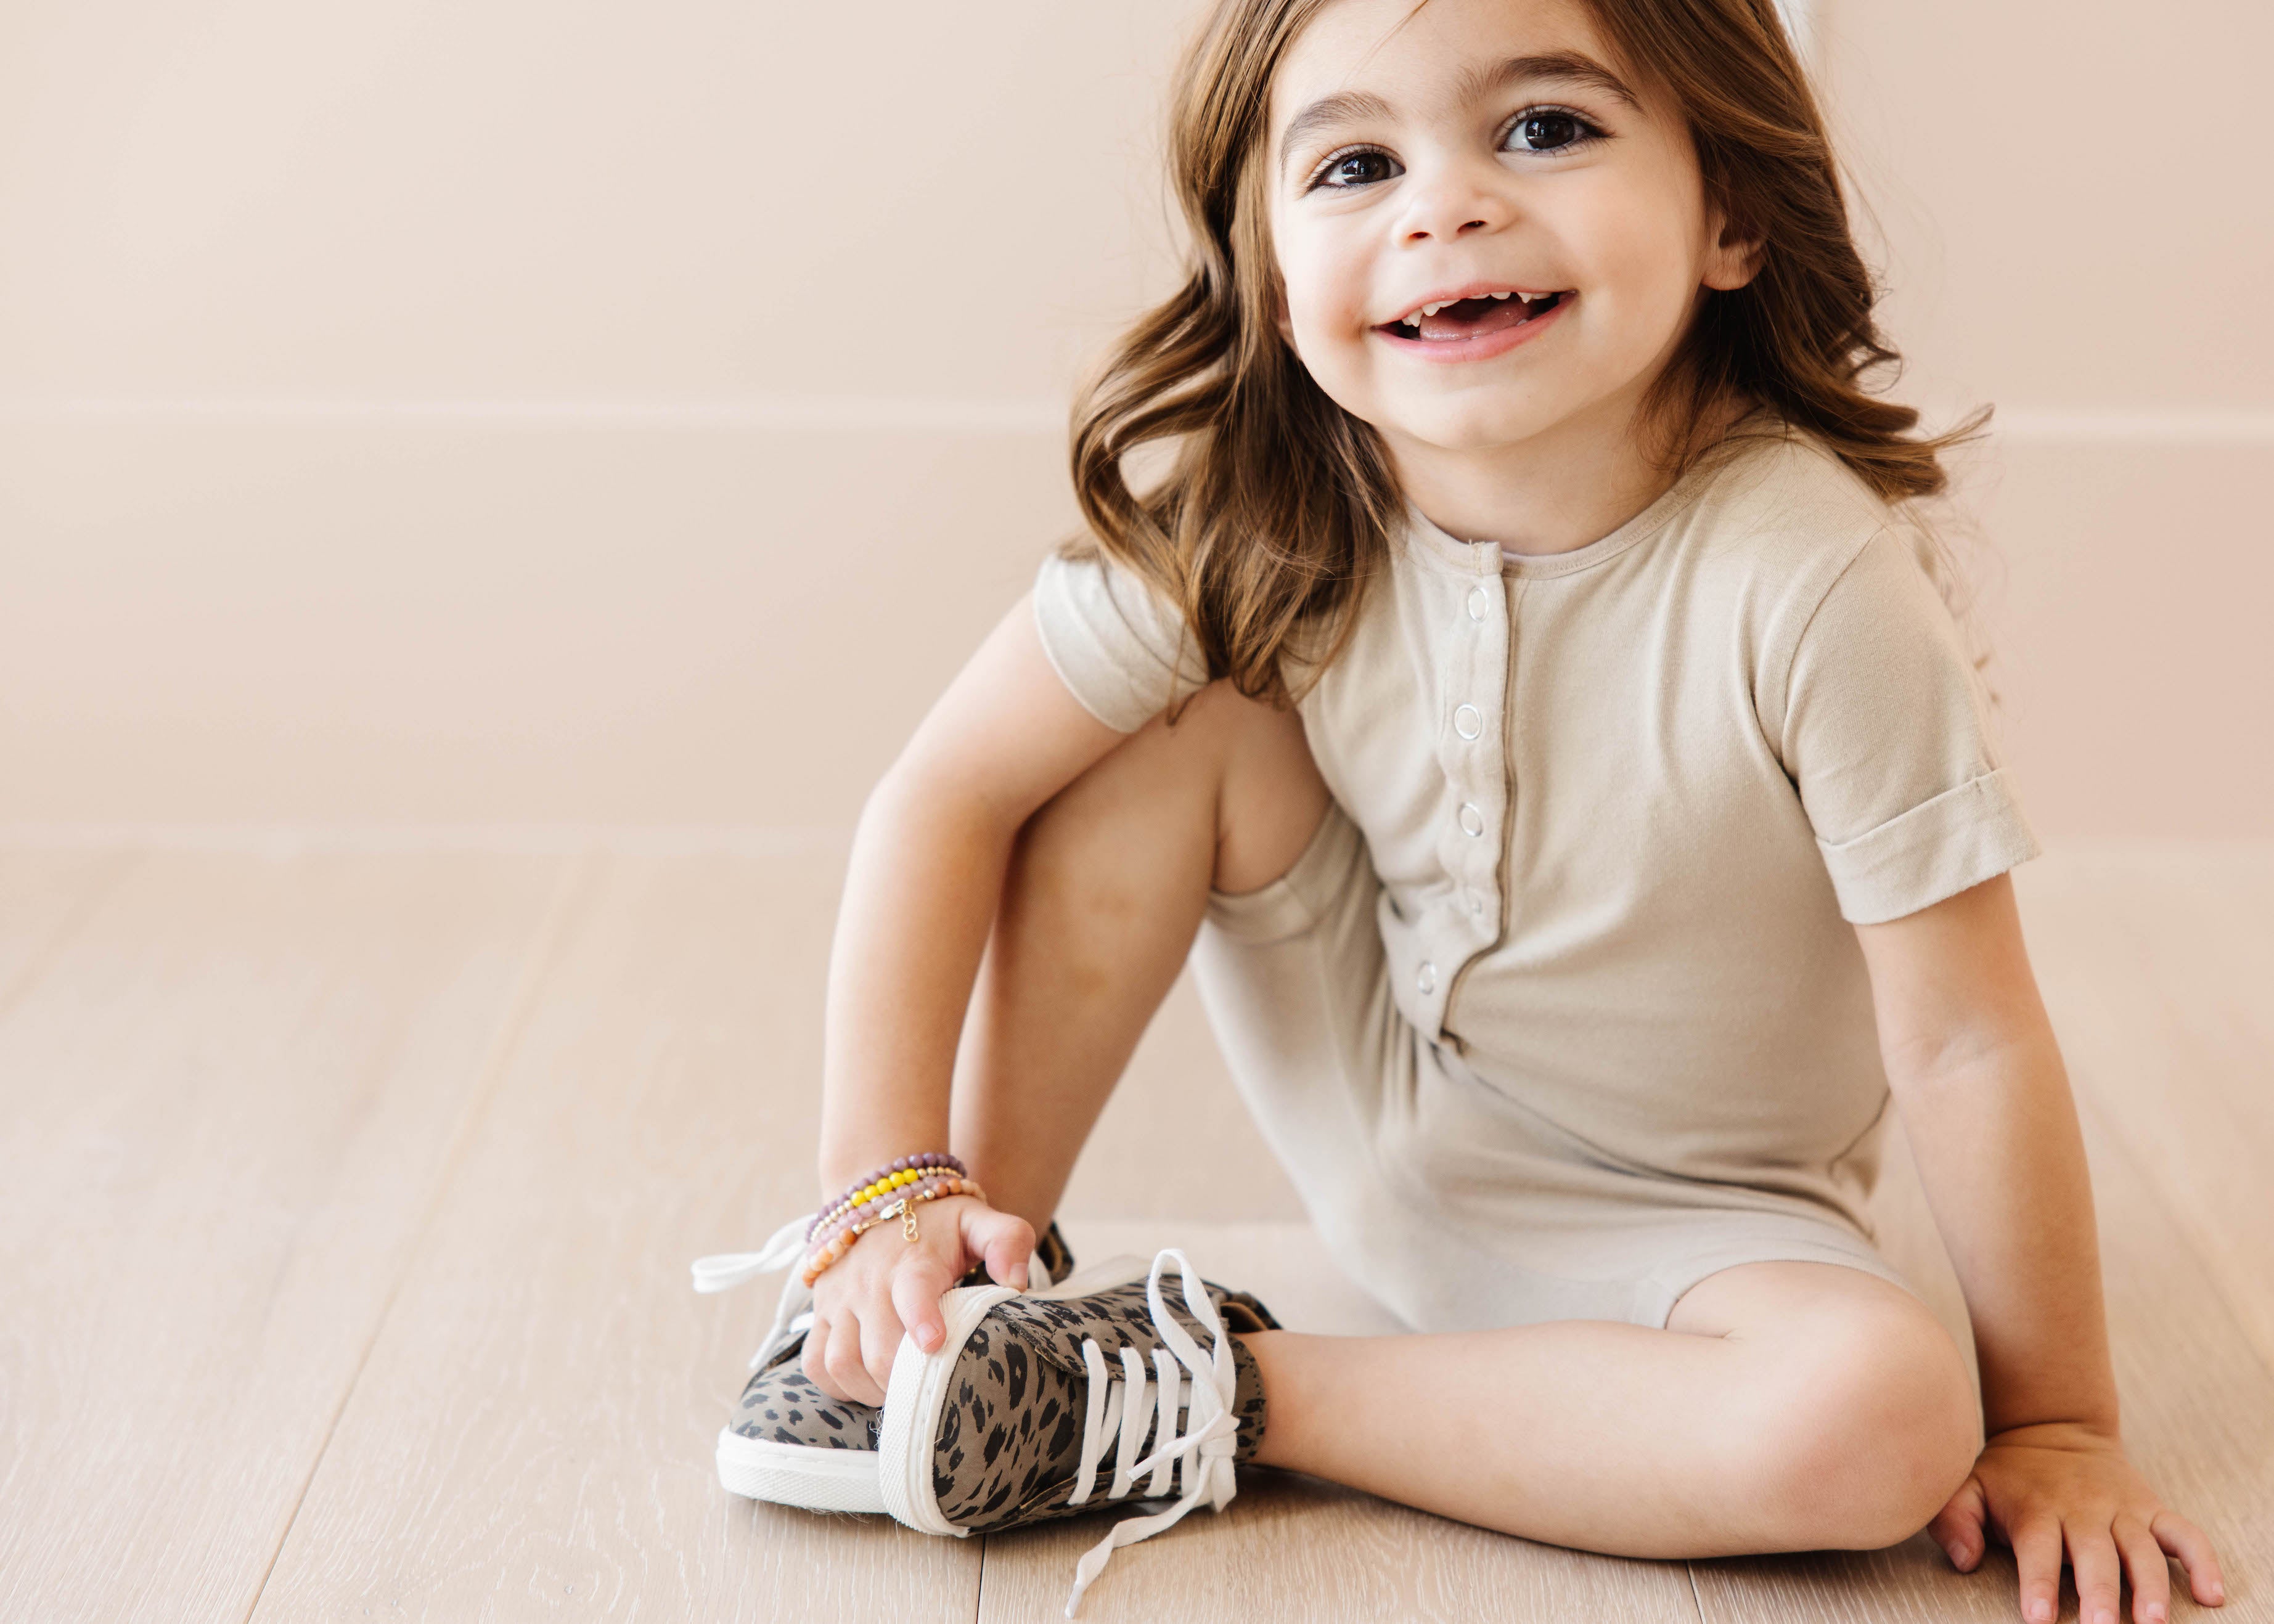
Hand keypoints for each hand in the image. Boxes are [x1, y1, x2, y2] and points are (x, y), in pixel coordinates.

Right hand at [801, 1194, 1035, 1405]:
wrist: (878, 1197)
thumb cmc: (938, 1222)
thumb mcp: (978, 1220)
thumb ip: (1006, 1241)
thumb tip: (1017, 1284)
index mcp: (913, 1262)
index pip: (913, 1291)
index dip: (921, 1319)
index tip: (935, 1344)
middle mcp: (869, 1283)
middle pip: (877, 1348)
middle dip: (906, 1380)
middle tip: (933, 1391)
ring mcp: (839, 1301)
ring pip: (841, 1362)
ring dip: (870, 1389)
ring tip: (901, 1394)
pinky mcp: (820, 1315)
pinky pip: (815, 1364)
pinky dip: (839, 1385)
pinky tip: (867, 1385)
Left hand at [1932, 1422, 2225, 1623]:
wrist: (2052, 1427)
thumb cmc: (2008, 1475)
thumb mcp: (1968, 1486)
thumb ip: (1956, 1520)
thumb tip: (1962, 1559)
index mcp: (2036, 1510)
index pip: (2038, 1551)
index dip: (2039, 1584)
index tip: (2039, 1618)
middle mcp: (2082, 1511)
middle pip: (2094, 1555)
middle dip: (2099, 1593)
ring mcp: (2121, 1510)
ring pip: (2141, 1550)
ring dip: (2151, 1586)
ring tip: (2153, 1620)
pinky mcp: (2152, 1510)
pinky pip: (2185, 1534)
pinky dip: (2202, 1561)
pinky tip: (2211, 1593)